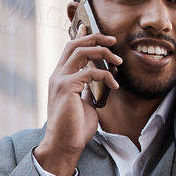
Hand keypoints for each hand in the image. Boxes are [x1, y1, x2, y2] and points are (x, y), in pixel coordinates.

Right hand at [35, 31, 119, 175]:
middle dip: (95, 37)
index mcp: (60, 78)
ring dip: (103, 52)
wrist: (65, 145)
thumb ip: (88, 90)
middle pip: (75, 44)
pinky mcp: (66, 87)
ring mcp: (60, 80)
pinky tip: (114, 84)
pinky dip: (106, 75)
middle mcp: (57, 75)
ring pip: (81, 51)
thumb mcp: (84, 104)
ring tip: (118, 60)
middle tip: (113, 40)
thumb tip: (98, 83)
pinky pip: (90, 72)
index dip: (83, 36)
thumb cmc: (75, 128)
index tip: (96, 31)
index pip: (70, 49)